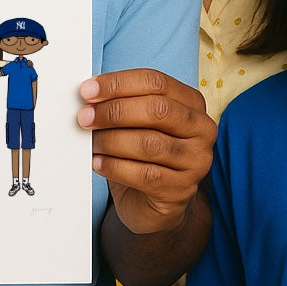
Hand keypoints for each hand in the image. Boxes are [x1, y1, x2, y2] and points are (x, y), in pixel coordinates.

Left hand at [77, 68, 214, 236]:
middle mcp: (201, 129)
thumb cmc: (142, 156)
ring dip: (112, 141)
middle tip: (85, 117)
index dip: (118, 84)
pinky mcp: (182, 189)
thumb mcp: (136, 124)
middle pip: (156, 110)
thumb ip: (121, 105)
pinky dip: (115, 167)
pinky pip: (145, 174)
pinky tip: (99, 164)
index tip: (87, 91)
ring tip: (92, 144)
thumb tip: (89, 96)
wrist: (153, 203)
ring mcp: (196, 161)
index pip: (156, 82)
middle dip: (114, 111)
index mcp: (191, 103)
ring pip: (150, 143)